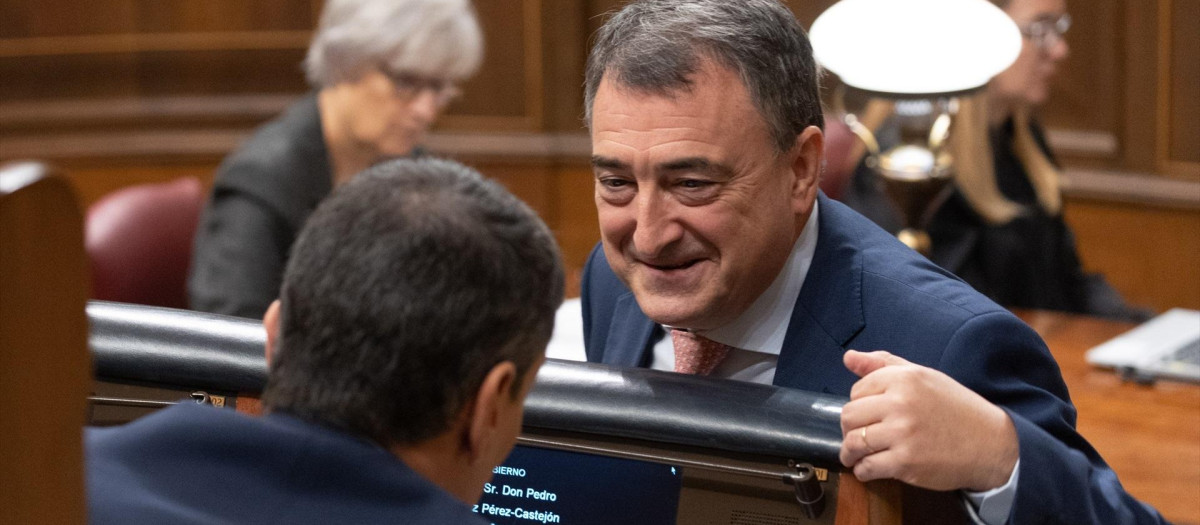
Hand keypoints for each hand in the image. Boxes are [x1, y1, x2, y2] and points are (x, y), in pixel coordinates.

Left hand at [839, 350, 1018, 491]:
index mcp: (904, 378)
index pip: (856, 390)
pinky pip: (867, 467)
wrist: (990, 443)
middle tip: (857, 436)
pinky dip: (863, 471)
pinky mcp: (905, 462)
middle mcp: (900, 403)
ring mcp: (902, 434)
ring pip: (853, 443)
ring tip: (855, 455)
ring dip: (850, 453)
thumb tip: (849, 357)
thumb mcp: (924, 377)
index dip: (859, 404)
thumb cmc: (955, 408)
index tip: (868, 414)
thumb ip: (884, 364)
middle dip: (849, 429)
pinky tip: (869, 468)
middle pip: (849, 417)